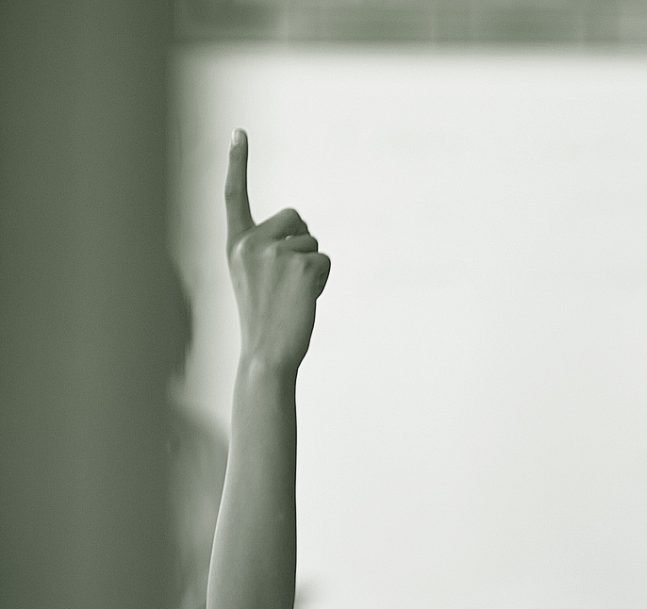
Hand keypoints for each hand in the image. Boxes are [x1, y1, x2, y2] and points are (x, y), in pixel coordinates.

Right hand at [224, 130, 330, 373]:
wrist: (266, 352)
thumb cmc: (264, 317)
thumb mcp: (253, 276)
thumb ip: (269, 248)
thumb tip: (304, 231)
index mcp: (235, 243)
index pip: (234, 195)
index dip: (237, 162)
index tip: (239, 131)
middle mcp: (251, 242)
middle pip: (296, 217)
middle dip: (302, 240)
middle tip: (287, 278)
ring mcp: (276, 253)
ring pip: (313, 241)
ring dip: (312, 265)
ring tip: (293, 293)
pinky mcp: (302, 266)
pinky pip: (326, 260)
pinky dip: (323, 279)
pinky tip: (305, 298)